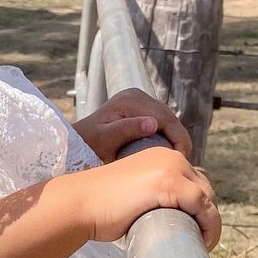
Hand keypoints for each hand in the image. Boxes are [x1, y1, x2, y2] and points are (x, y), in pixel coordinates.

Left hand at [74, 89, 191, 163]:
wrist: (73, 144)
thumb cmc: (86, 145)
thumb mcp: (105, 140)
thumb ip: (126, 131)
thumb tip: (152, 124)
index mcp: (130, 100)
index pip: (165, 117)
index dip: (178, 138)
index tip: (182, 159)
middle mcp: (136, 95)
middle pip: (169, 117)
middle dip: (178, 139)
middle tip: (183, 162)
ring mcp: (138, 100)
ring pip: (167, 120)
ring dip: (174, 138)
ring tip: (176, 159)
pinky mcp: (139, 109)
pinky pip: (160, 122)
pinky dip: (166, 135)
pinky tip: (167, 151)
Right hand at [84, 146, 220, 250]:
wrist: (80, 204)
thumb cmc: (101, 207)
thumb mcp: (135, 194)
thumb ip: (153, 198)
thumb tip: (172, 221)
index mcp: (163, 157)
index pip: (195, 183)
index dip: (201, 210)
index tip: (196, 232)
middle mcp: (170, 156)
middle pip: (205, 190)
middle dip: (208, 217)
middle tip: (198, 241)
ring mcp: (171, 167)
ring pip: (207, 199)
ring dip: (211, 224)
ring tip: (200, 245)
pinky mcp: (169, 182)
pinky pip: (202, 205)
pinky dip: (209, 225)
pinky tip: (200, 241)